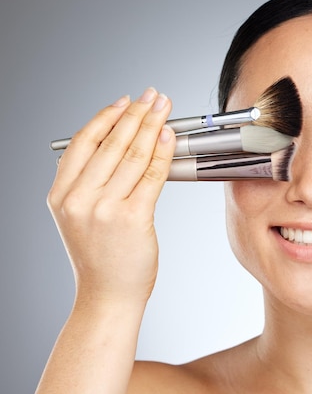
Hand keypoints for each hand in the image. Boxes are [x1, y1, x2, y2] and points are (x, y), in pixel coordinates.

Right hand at [47, 88, 175, 305]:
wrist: (107, 297)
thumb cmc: (100, 258)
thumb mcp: (80, 217)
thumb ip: (89, 183)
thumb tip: (118, 144)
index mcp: (61, 195)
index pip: (83, 142)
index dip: (106, 117)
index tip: (125, 101)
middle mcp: (77, 199)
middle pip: (110, 144)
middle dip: (135, 114)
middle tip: (152, 96)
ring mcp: (103, 209)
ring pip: (131, 155)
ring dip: (151, 126)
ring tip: (163, 108)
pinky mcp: (131, 218)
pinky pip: (151, 176)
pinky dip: (161, 152)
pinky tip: (168, 136)